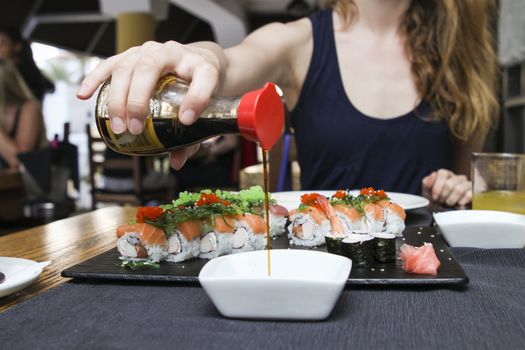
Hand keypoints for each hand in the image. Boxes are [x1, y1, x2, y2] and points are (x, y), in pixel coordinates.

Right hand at [76, 41, 220, 168]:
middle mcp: (172, 51)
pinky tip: (83, 95)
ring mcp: (149, 51)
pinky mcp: (130, 55)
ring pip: (126, 67)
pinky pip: (109, 64)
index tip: (187, 120)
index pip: (203, 77)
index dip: (196, 98)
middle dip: (139, 100)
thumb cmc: (199, 90)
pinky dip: (94, 79)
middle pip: (150, 67)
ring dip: (118, 97)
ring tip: (118, 126)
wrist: (195, 61)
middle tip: (135, 129)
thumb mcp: (205, 110)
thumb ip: (194, 137)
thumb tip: (176, 162)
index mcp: (199, 65)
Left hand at [422, 169, 471, 206]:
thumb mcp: (428, 193)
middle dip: (443, 196)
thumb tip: (433, 174)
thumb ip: (427, 182)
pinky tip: (457, 205)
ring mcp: (467, 184)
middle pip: (449, 184)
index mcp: (446, 175)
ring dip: (451, 200)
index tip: (434, 197)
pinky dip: (461, 202)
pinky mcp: (475, 193)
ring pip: (459, 190)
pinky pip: (469, 195)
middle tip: (441, 202)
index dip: (437, 186)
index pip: (442, 173)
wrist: (446, 214)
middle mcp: (457, 177)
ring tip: (448, 204)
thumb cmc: (436, 201)